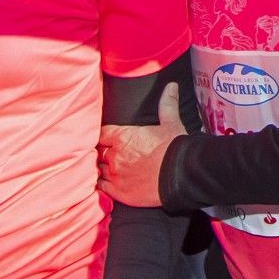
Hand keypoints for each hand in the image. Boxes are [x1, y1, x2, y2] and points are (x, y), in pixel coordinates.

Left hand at [96, 82, 183, 207]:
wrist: (180, 175)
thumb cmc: (175, 148)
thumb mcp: (172, 123)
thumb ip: (167, 104)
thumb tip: (171, 86)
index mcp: (123, 136)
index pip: (101, 133)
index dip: (103, 136)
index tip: (106, 138)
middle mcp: (114, 155)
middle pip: (99, 152)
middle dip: (102, 152)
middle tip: (108, 154)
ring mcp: (115, 174)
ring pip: (99, 169)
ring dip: (103, 168)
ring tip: (109, 169)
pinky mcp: (119, 192)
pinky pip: (102, 187)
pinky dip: (103, 184)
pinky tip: (108, 183)